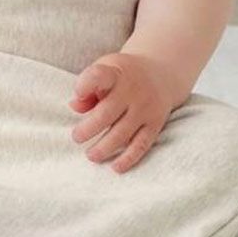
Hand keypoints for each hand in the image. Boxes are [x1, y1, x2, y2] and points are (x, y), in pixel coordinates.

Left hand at [68, 51, 189, 173]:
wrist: (163, 73)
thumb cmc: (123, 74)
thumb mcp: (106, 69)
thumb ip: (88, 86)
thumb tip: (75, 106)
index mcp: (116, 73)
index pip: (99, 76)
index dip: (85, 86)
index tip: (78, 94)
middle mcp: (132, 90)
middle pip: (107, 113)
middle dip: (88, 129)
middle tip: (77, 137)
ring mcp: (145, 108)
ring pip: (122, 133)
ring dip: (104, 148)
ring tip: (91, 155)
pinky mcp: (155, 124)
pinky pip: (141, 144)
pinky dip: (128, 158)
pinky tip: (115, 167)